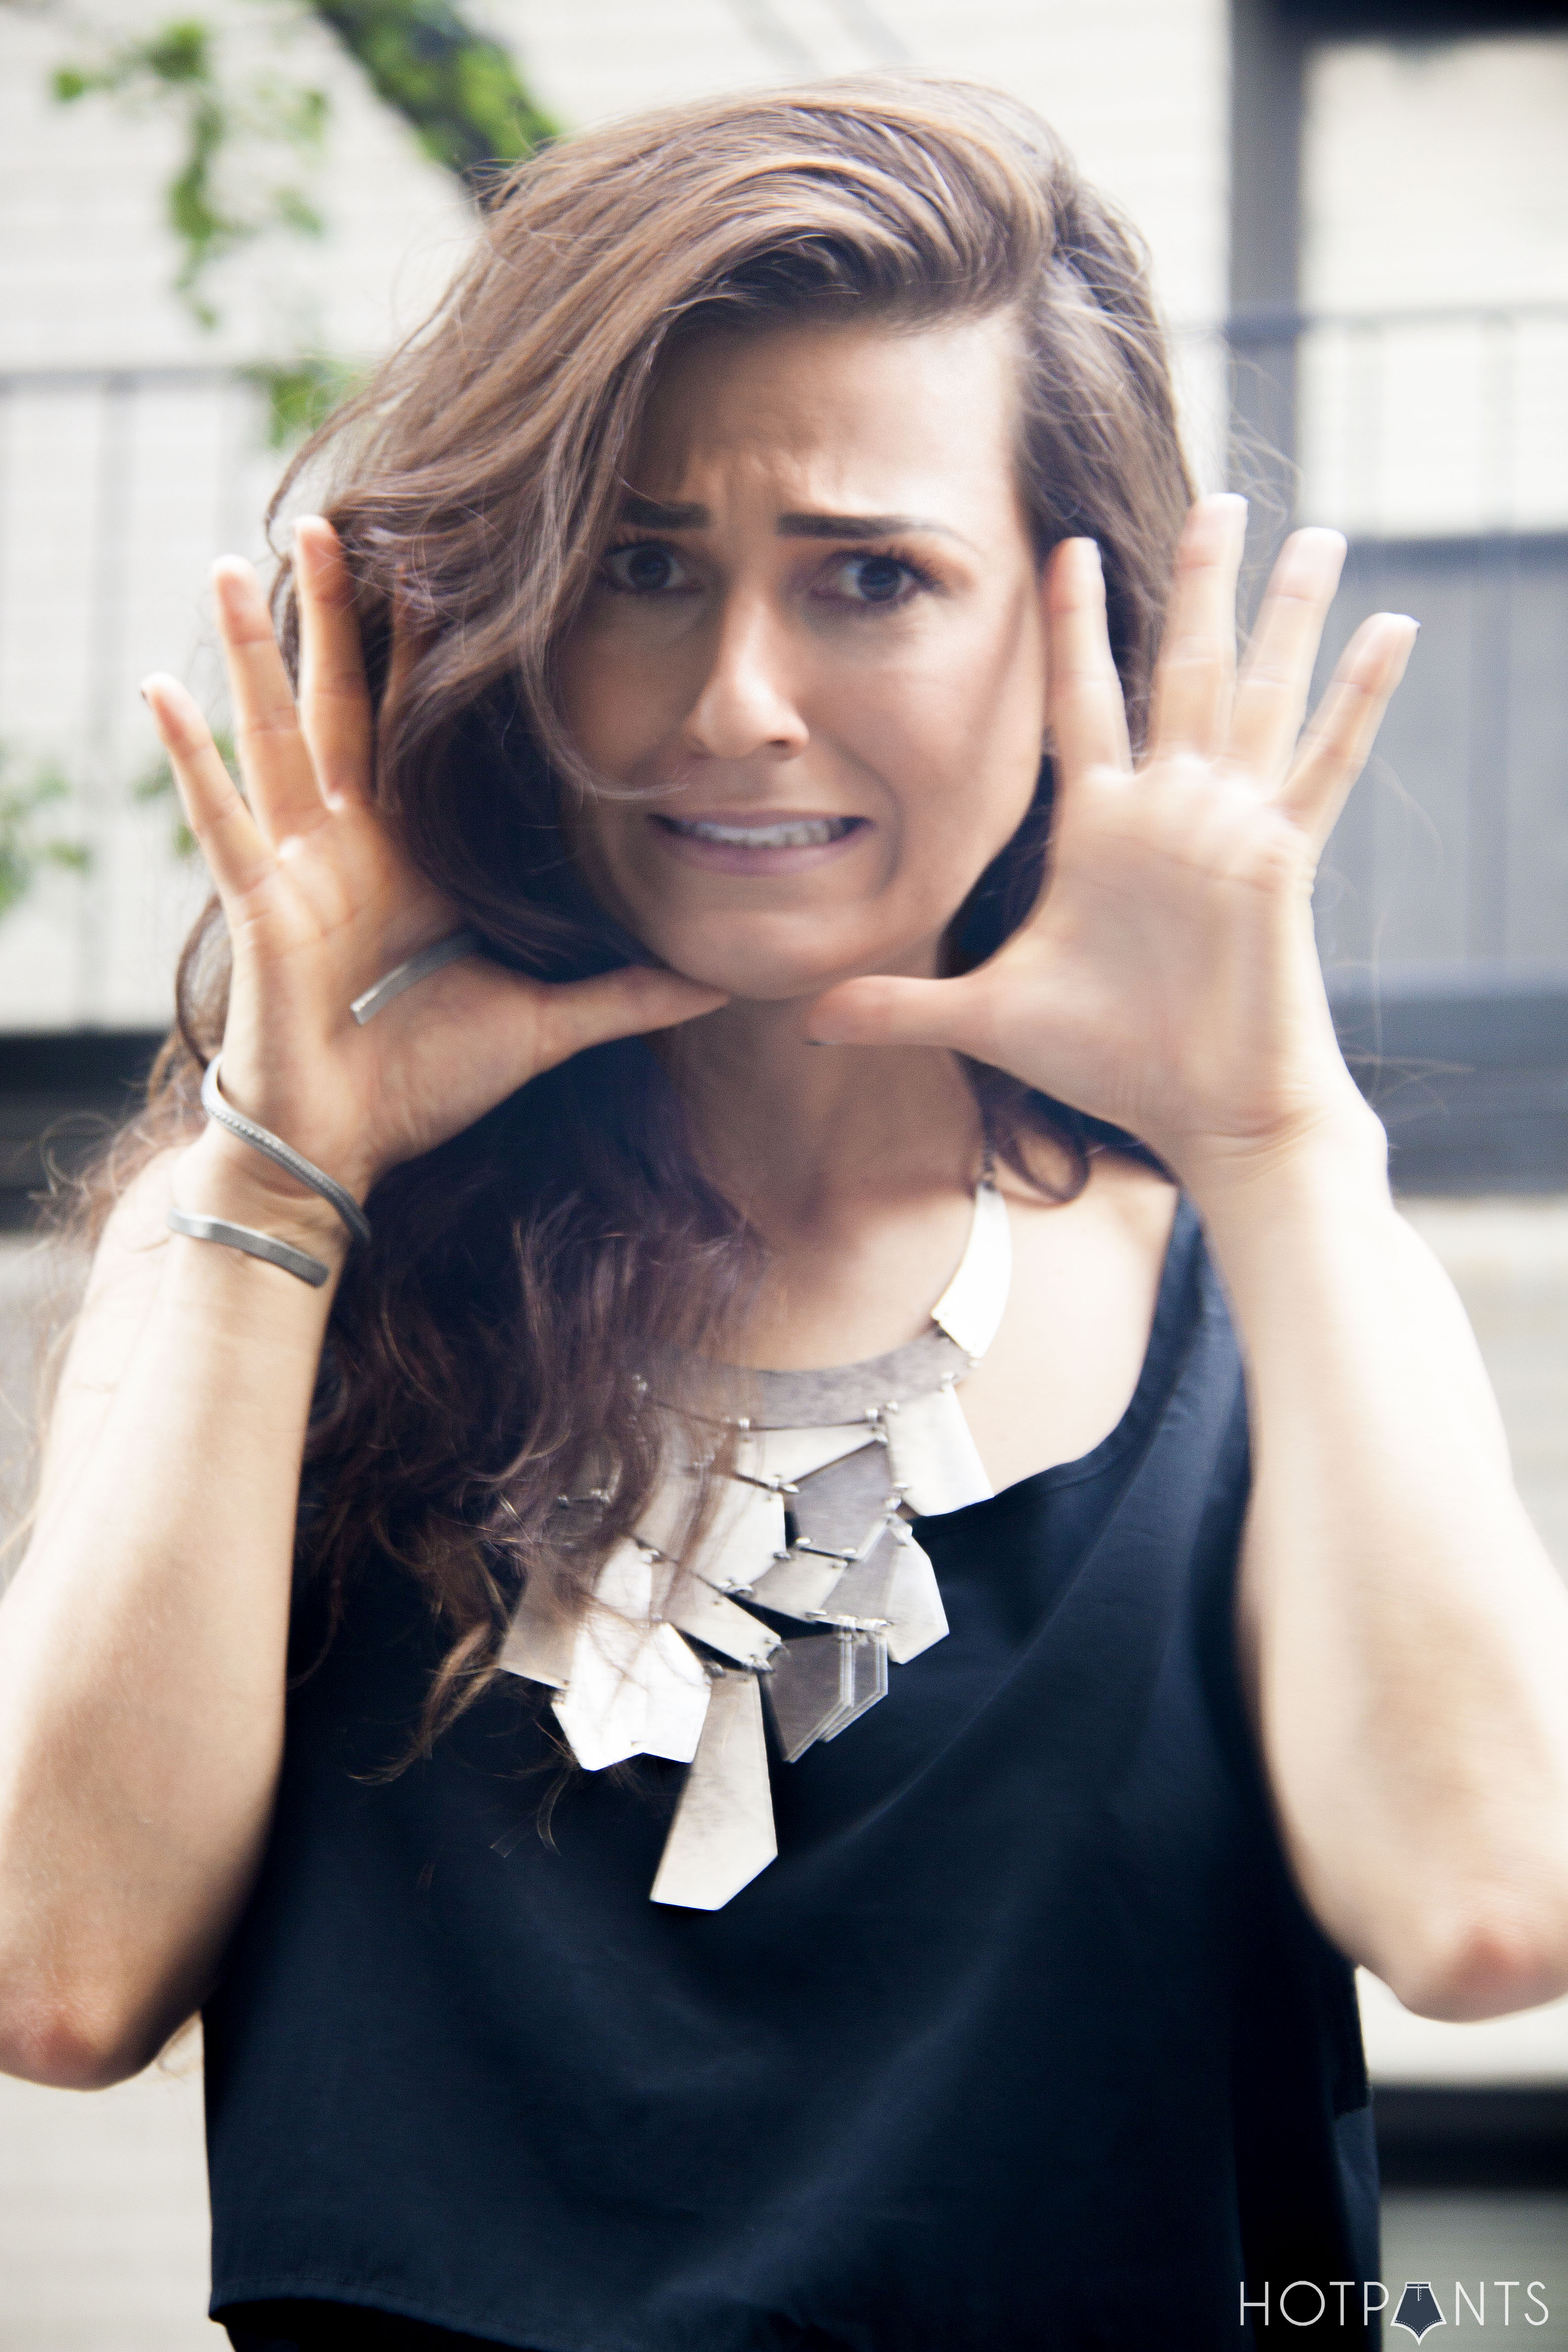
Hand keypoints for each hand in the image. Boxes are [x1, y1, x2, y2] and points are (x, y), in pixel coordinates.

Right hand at [143, 518, 724, 1208]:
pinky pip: (223, 821)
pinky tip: (161, 691)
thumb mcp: (543, 1026)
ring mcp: (297, 865)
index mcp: (412, 853)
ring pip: (273, 733)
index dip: (429, 653)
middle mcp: (349, 841)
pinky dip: (191, 760)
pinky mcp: (260, 903)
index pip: (422, 730)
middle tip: (338, 515)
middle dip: (339, 611)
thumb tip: (715, 985)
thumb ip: (624, 997)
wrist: (349, 1146)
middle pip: (342, 701)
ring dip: (254, 650)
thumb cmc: (425, 1081)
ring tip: (236, 559)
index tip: (446, 565)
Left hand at [807, 496, 1416, 1193]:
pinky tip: (1396, 627)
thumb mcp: (989, 1019)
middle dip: (1200, 583)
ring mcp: (1231, 825)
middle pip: (1183, 668)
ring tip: (1318, 530)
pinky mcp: (1281, 856)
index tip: (1064, 549)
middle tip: (1221, 498)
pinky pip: (1328, 762)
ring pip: (1260, 692)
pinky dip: (1362, 698)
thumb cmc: (1112, 1063)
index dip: (1073, 627)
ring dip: (1287, 614)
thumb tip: (803, 1020)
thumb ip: (900, 1008)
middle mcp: (1171, 809)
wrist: (1202, 1113)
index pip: (1081, 701)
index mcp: (1104, 828)